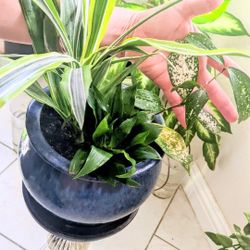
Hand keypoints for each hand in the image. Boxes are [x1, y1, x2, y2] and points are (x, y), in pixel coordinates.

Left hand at [118, 0, 237, 126]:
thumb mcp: (180, 12)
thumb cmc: (155, 20)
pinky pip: (174, 98)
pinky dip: (179, 110)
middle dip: (222, 100)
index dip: (230, 71)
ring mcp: (177, 75)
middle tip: (233, 116)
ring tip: (212, 124)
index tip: (241, 82)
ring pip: (193, 95)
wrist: (133, 33)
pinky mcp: (164, 82)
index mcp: (198, 49)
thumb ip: (198, 6)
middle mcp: (190, 65)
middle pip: (209, 85)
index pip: (218, 62)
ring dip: (202, 109)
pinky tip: (187, 123)